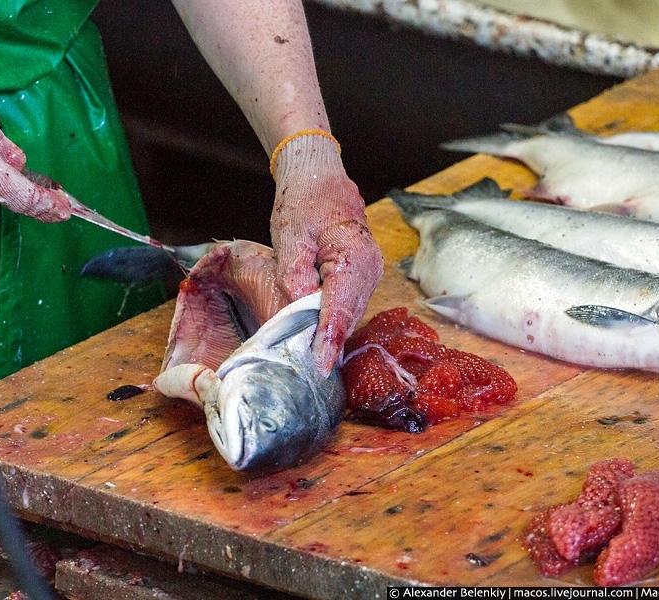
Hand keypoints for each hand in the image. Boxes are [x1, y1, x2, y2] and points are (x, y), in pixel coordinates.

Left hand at [270, 133, 383, 374]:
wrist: (320, 177)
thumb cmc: (304, 202)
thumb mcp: (289, 237)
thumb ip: (294, 275)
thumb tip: (297, 312)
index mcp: (354, 257)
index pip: (340, 307)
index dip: (328, 339)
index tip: (318, 366)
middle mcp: (369, 270)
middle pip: (347, 315)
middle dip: (327, 342)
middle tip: (305, 369)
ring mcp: (368, 275)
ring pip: (347, 313)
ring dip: (328, 333)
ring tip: (306, 358)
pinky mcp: (361, 278)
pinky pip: (346, 305)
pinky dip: (330, 320)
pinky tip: (313, 335)